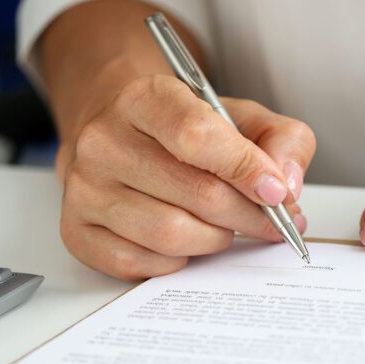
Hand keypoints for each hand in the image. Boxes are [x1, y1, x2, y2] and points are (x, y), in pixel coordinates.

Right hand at [58, 74, 315, 279]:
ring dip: (214, 239)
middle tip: (269, 222)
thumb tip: (286, 186)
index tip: (277, 193)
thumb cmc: (190, 132)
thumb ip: (282, 141)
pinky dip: (178, 261)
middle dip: (247, 216)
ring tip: (224, 227)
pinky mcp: (78, 231)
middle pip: (197, 194)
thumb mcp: (244, 118)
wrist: (124, 138)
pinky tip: (187, 241)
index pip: (198, 137)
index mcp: (145, 99)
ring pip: (171, 235)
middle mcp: (104, 140)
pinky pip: (143, 264)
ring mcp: (85, 188)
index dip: (247, 170)